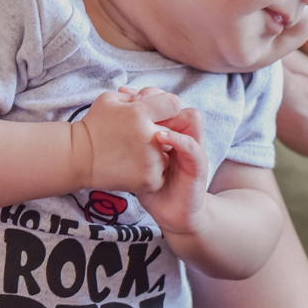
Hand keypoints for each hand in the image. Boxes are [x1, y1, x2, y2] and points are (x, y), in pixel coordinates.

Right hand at [73, 87, 181, 192]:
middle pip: (173, 130)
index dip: (165, 108)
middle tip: (139, 137)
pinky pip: (162, 171)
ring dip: (158, 151)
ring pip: (168, 152)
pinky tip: (135, 166)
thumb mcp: (109, 99)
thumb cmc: (94, 126)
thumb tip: (152, 97)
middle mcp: (149, 136)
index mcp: (140, 113)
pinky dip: (153, 170)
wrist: (77, 159)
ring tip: (135, 152)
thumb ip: (135, 95)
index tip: (154, 114)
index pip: (174, 104)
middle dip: (159, 130)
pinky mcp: (149, 179)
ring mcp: (151, 160)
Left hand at [135, 96, 210, 235]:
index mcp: (170, 130)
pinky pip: (191, 145)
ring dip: (170, 115)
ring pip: (191, 118)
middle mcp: (184, 134)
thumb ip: (127, 140)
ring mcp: (193, 148)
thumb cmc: (152, 185)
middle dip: (159, 100)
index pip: (164, 101)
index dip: (148, 95)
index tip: (126, 94)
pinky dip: (177, 138)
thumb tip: (109, 121)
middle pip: (177, 105)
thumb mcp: (136, 159)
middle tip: (137, 102)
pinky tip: (159, 136)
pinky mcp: (198, 165)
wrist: (172, 213)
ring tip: (149, 118)